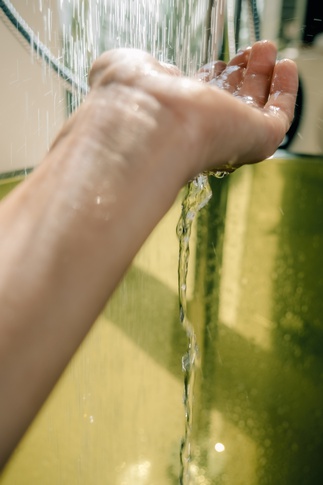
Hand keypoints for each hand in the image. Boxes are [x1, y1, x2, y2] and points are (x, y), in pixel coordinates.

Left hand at [88, 41, 297, 177]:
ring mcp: (230, 137)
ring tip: (266, 49)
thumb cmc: (131, 98)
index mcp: (174, 119)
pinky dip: (285, 91)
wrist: (147, 123)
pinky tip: (285, 66)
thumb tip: (163, 71)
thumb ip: (143, 68)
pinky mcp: (257, 139)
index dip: (211, 80)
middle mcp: (202, 131)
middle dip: (239, 76)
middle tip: (247, 53)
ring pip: (254, 107)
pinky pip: (280, 114)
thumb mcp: (127, 70)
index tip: (218, 63)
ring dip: (262, 77)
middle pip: (228, 104)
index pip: (198, 102)